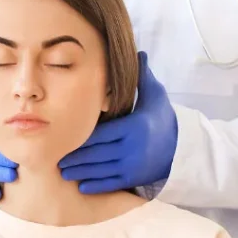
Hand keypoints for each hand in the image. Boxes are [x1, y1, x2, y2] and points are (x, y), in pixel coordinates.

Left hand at [58, 52, 177, 193]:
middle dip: (74, 157)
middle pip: (96, 153)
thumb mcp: (155, 97)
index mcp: (133, 127)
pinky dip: (94, 186)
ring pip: (100, 170)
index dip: (79, 137)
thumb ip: (142, 77)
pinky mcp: (134, 179)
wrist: (182, 149)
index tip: (62, 136)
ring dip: (79, 172)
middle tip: (54, 158)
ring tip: (63, 172)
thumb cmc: (162, 120)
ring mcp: (132, 166)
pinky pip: (110, 184)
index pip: (100, 133)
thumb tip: (138, 51)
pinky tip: (80, 185)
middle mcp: (132, 149)